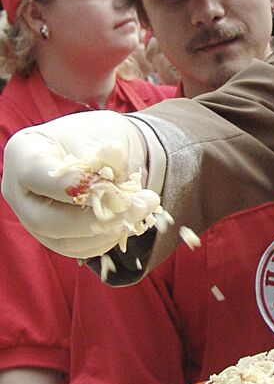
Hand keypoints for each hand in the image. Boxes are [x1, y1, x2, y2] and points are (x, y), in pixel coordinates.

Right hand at [2, 111, 160, 258]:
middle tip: (140, 207)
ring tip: (142, 210)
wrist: (106, 150)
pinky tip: (128, 221)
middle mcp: (20, 190)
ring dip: (109, 232)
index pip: (38, 176)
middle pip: (45, 219)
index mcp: (24, 153)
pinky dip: (107, 240)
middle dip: (97, 220)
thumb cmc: (98, 136)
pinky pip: (78, 250)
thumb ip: (109, 156)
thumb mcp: (105, 133)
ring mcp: (33, 217)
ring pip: (63, 242)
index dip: (80, 186)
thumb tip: (117, 177)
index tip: (119, 188)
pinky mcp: (53, 237)